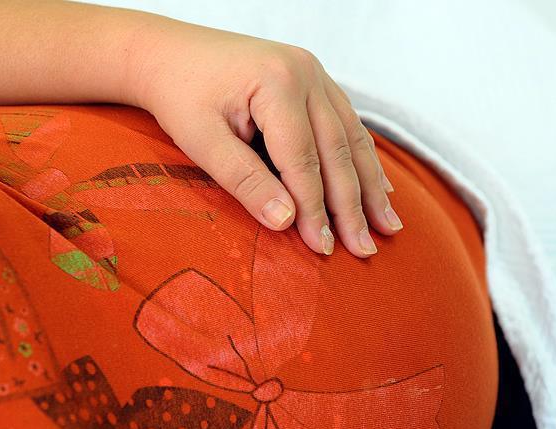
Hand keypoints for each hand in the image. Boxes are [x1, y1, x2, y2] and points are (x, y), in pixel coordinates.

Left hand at [128, 23, 401, 256]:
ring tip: (387, 225)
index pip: (303, 161)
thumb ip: (243, 180)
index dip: (315, 209)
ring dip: (370, 185)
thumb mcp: (201, 141)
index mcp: (277, 83)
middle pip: (336, 150)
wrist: (168, 53)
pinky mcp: (314, 80)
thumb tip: (285, 222)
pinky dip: (361, 159)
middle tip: (364, 249)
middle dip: (352, 205)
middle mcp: (305, 73)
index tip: (323, 248)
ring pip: (351, 138)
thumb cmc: (179, 95)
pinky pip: (346, 124)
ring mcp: (314, 73)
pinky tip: (378, 186)